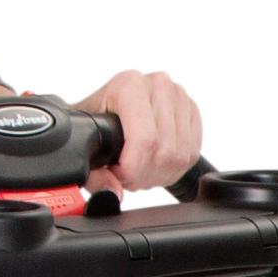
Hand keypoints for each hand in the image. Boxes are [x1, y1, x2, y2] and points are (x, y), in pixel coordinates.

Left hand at [76, 67, 203, 193]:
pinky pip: (192, 154)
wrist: (107, 106)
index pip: (145, 140)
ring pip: (181, 156)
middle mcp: (159, 85)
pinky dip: (174, 168)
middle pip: (165, 151)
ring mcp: (179, 97)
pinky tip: (155, 164)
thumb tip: (112, 191)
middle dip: (145, 175)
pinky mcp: (192, 111)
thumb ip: (94, 175)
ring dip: (160, 173)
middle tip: (127, 176)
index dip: (133, 170)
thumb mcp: (85, 146)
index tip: (118, 176)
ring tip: (140, 169)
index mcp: (130, 85)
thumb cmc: (96, 120)